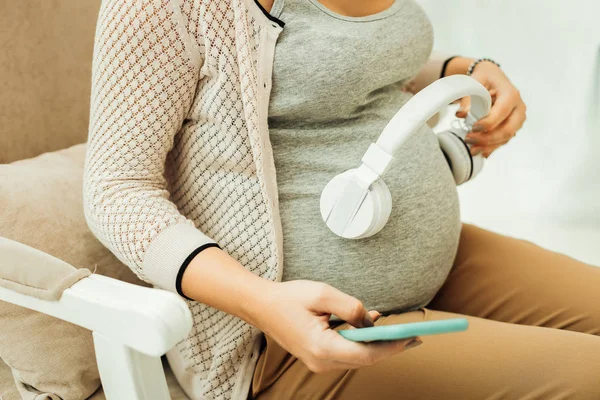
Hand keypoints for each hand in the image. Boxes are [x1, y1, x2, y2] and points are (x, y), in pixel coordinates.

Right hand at [253, 280, 420, 372]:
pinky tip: (369, 329)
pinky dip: (359, 343)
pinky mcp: (316, 357)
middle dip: (388, 348)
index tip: (410, 338)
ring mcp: (317, 362)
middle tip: (411, 337)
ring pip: (356, 358)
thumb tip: (371, 321)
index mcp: (322, 347)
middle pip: (364, 360)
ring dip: (374, 346)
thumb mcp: (323, 294)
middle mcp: (320, 361)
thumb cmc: (288, 298)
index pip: (366, 353)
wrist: (260, 306)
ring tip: (396, 334)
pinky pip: (344, 354)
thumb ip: (352, 307)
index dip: (391, 347)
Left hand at [455, 61, 526, 157]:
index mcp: (511, 94)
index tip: (472, 127)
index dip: (488, 123)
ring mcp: (517, 119)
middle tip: (469, 139)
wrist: (493, 79)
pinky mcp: (512, 127)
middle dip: (488, 138)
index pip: (502, 112)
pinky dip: (491, 147)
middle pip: (508, 129)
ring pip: (506, 138)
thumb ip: (468, 98)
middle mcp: (518, 108)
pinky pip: (503, 141)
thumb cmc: (484, 79)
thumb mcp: (475, 82)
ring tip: (471, 149)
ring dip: (489, 146)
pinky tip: (480, 152)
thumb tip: (461, 114)